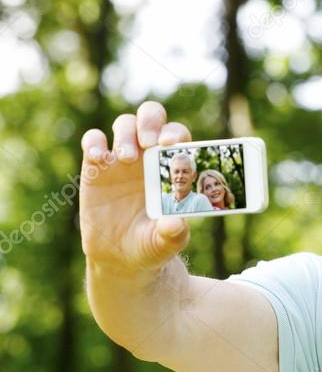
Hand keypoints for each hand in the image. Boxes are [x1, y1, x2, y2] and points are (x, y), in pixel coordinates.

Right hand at [79, 101, 193, 274]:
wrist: (121, 255)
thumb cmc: (152, 243)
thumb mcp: (164, 244)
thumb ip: (173, 235)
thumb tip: (176, 224)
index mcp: (172, 167)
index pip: (178, 136)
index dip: (175, 134)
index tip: (169, 145)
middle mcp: (149, 156)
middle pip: (152, 117)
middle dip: (151, 121)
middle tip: (149, 142)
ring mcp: (122, 158)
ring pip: (125, 123)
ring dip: (126, 134)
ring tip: (126, 159)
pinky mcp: (96, 166)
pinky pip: (93, 139)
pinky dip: (94, 142)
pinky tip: (98, 158)